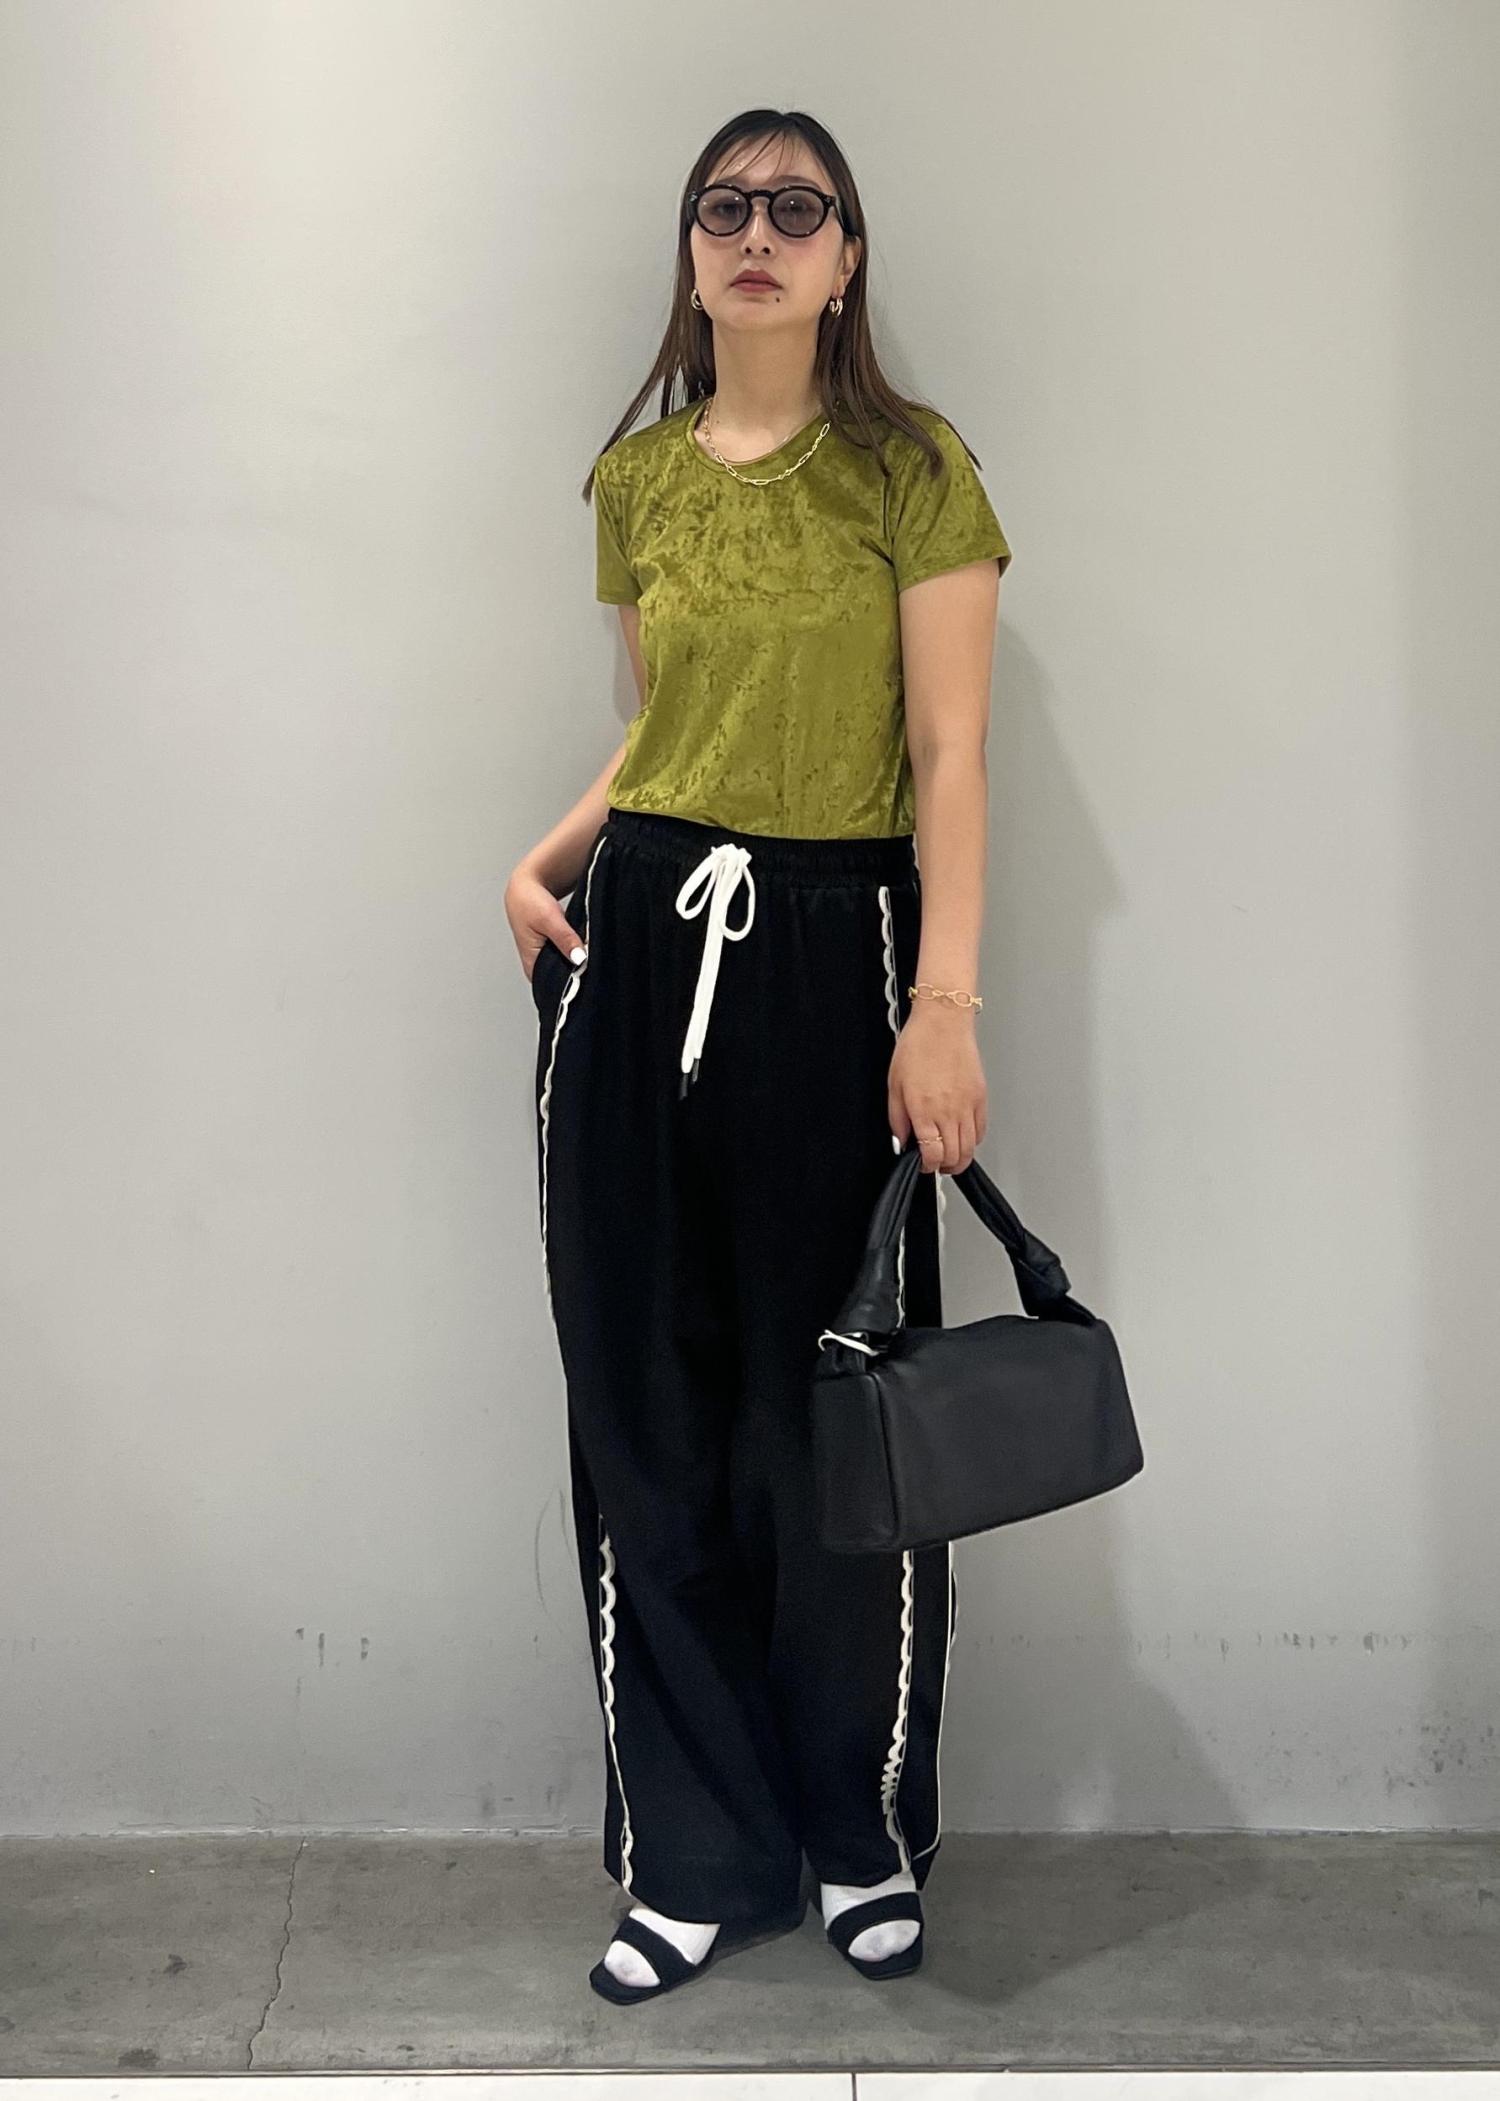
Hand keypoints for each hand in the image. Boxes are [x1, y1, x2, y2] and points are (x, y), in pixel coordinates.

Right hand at [505, 863, 583, 983]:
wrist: (526, 884)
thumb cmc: (529, 901)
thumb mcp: (549, 919)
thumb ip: (565, 939)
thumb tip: (579, 959)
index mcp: (531, 966)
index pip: (554, 988)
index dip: (572, 983)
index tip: (587, 975)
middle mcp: (537, 966)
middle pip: (563, 979)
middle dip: (578, 971)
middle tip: (592, 960)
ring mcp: (545, 958)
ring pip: (567, 967)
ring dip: (579, 961)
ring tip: (588, 952)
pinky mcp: (553, 950)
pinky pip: (569, 956)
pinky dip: (577, 952)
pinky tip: (586, 947)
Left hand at [887, 1001, 986, 1172]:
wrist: (943, 1023)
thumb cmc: (918, 1046)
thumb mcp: (894, 1084)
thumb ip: (897, 1118)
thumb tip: (901, 1141)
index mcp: (924, 1110)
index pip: (932, 1155)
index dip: (927, 1167)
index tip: (922, 1164)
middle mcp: (948, 1112)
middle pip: (954, 1157)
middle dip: (943, 1167)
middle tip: (935, 1163)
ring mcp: (967, 1106)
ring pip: (970, 1148)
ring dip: (959, 1158)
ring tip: (948, 1155)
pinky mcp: (980, 1098)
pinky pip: (981, 1130)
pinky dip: (972, 1141)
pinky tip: (962, 1136)